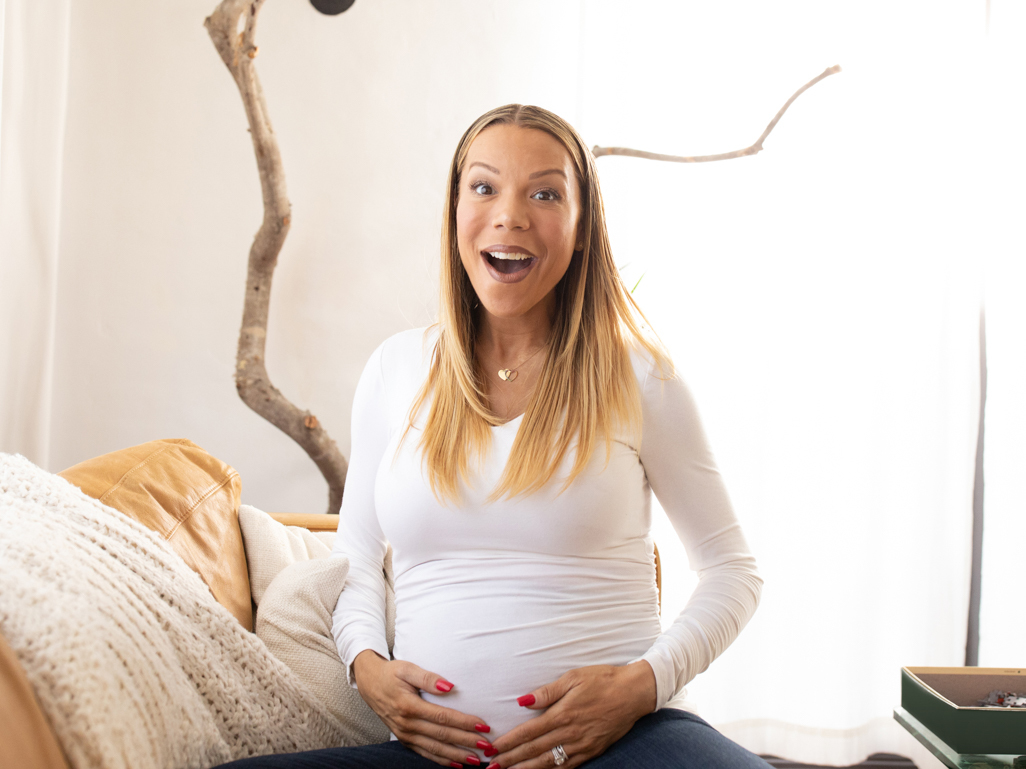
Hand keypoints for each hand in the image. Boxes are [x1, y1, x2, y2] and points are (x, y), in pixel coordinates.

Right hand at [352, 650, 494, 766]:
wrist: (369, 683)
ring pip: (435, 749)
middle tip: (487, 746)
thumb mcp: (407, 668)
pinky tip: (456, 764)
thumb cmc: (391, 673)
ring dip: (457, 756)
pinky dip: (441, 760)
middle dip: (466, 742)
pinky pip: (425, 753)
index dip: (464, 723)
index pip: (443, 718)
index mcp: (409, 706)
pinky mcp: (404, 739)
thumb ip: (428, 678)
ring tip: (477, 761)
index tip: (483, 726)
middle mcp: (407, 724)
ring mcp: (405, 734)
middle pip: (442, 736)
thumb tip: (450, 686)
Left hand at [487, 662, 655, 768]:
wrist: (634, 693)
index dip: (508, 742)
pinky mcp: (592, 752)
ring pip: (548, 763)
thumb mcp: (573, 678)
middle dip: (511, 760)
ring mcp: (582, 746)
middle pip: (534, 751)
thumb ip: (547, 692)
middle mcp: (570, 734)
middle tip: (491, 767)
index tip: (492, 748)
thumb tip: (522, 701)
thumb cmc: (603, 680)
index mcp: (563, 714)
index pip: (529, 733)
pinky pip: (567, 767)